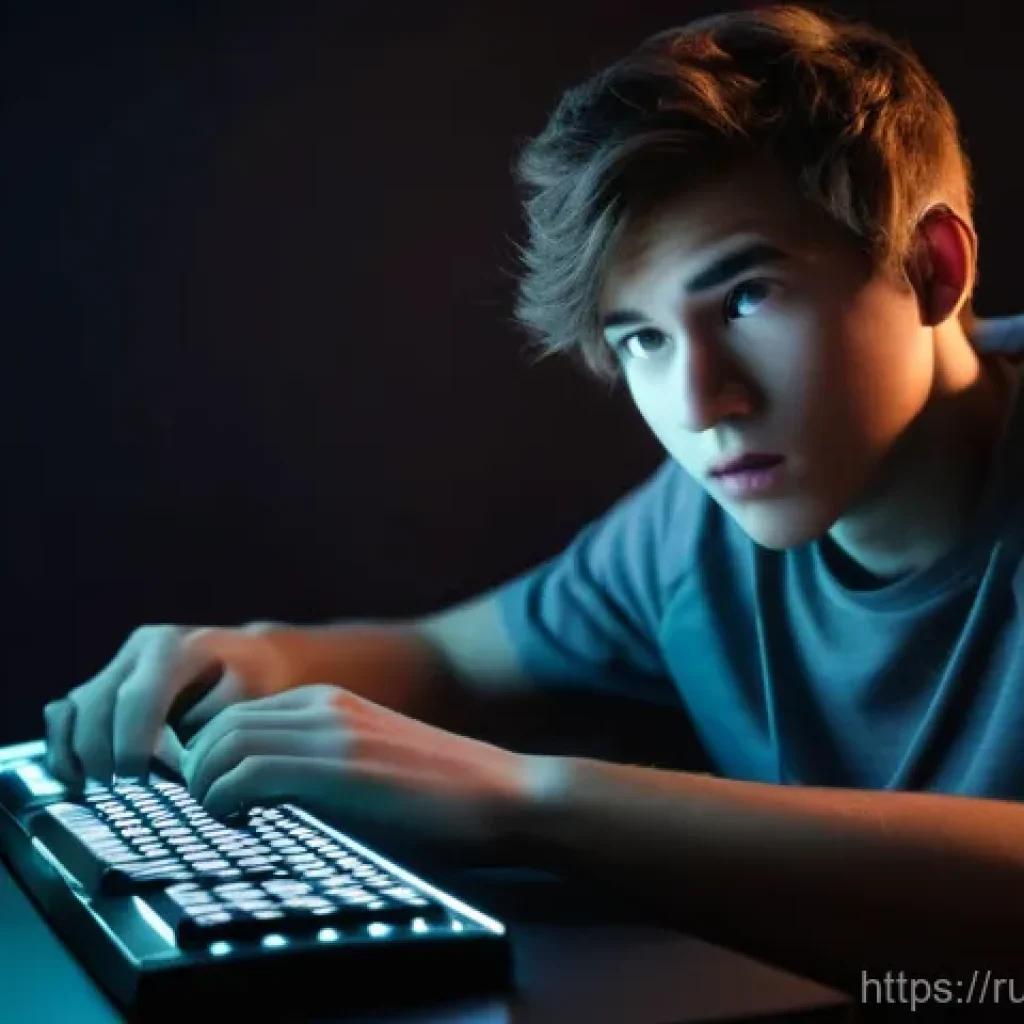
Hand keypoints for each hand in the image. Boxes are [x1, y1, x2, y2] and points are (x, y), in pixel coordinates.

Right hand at [44, 622, 299, 784]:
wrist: (254, 655)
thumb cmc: (259, 677)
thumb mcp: (251, 691)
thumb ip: (215, 719)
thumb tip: (181, 752)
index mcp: (173, 647)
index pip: (139, 697)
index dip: (131, 741)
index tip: (136, 777)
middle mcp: (138, 649)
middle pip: (98, 705)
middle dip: (101, 752)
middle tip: (118, 788)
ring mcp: (118, 663)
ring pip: (75, 709)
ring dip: (77, 753)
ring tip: (95, 788)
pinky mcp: (106, 682)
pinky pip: (67, 715)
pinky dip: (65, 748)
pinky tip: (76, 779)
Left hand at [181, 684, 529, 846]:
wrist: (504, 796)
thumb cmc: (442, 797)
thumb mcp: (368, 764)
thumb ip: (317, 765)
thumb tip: (260, 800)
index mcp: (328, 701)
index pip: (232, 716)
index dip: (205, 759)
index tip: (209, 800)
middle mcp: (324, 706)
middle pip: (218, 726)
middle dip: (195, 773)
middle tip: (208, 816)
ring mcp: (332, 732)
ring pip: (223, 745)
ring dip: (205, 789)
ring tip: (225, 822)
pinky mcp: (340, 768)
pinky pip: (248, 773)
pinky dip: (225, 801)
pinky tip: (244, 825)